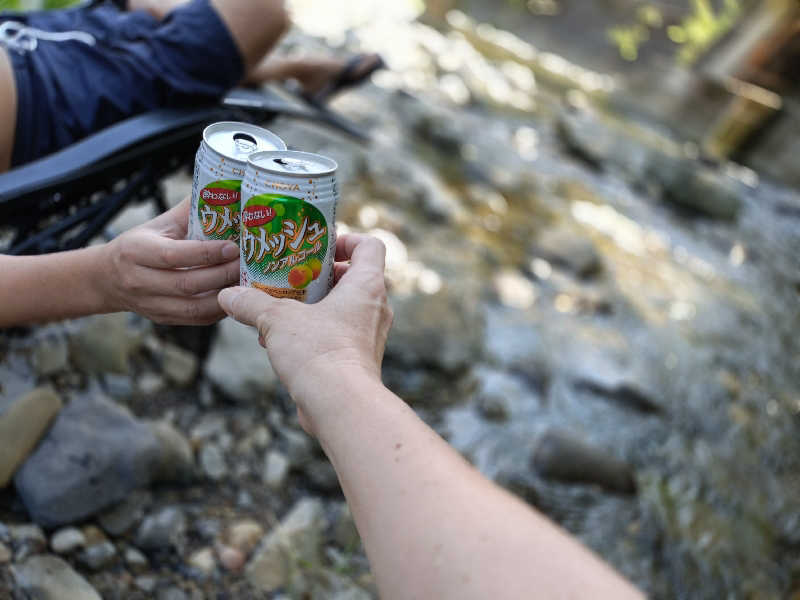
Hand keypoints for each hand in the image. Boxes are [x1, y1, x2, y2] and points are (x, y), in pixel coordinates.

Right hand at [101, 197, 239, 324]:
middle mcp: (140, 281)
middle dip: (222, 274)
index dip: (206, 253)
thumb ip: (189, 210)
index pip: (174, 255)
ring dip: (225, 296)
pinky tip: (235, 296)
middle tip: (248, 263)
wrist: (107, 278)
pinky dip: (219, 309)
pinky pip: (196, 319)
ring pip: (194, 307)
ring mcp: (151, 304)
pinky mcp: (163, 319)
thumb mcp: (158, 224)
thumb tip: (221, 188)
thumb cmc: (140, 245)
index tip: (233, 246)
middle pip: (187, 284)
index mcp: (136, 251)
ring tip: (246, 281)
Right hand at [217, 234, 392, 433]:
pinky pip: (337, 335)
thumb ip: (252, 303)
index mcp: (367, 285)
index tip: (318, 248)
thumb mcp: (277, 320)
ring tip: (279, 310)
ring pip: (342, 309)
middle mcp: (375, 308)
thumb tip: (228, 295)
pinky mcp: (358, 360)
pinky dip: (313, 332)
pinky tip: (280, 341)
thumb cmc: (319, 353)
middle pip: (352, 277)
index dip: (346, 240)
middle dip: (317, 276)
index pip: (370, 246)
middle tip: (289, 277)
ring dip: (312, 307)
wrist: (340, 405)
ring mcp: (369, 335)